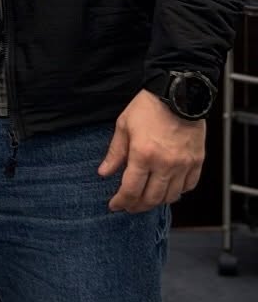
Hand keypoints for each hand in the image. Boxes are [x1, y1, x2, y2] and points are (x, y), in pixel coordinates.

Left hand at [98, 89, 206, 212]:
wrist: (179, 94)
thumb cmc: (148, 107)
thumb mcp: (124, 126)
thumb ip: (115, 153)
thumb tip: (104, 173)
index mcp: (143, 155)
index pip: (131, 189)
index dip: (121, 201)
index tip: (114, 205)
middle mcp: (165, 164)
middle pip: (151, 198)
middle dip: (137, 206)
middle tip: (129, 206)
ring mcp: (183, 165)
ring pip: (171, 196)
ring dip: (157, 202)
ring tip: (146, 199)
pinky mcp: (197, 162)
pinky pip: (189, 186)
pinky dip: (177, 192)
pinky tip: (167, 189)